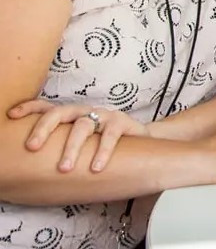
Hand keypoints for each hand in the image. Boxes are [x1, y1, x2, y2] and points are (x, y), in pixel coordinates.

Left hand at [9, 100, 148, 172]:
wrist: (141, 143)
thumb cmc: (103, 146)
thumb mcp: (81, 143)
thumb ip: (62, 147)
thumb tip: (31, 167)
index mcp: (71, 116)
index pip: (47, 107)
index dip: (29, 108)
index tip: (12, 115)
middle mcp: (84, 112)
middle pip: (59, 112)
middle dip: (43, 128)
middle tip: (31, 147)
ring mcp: (103, 116)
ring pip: (82, 125)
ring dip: (71, 147)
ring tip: (65, 169)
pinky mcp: (122, 122)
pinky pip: (110, 135)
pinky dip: (102, 152)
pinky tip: (96, 168)